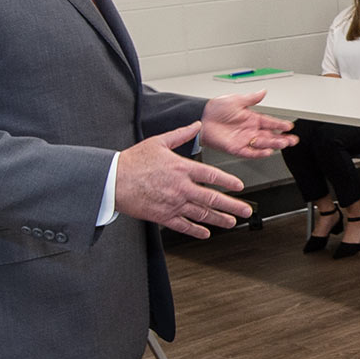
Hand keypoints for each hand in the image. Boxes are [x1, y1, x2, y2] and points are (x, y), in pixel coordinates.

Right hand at [115, 123, 250, 238]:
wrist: (112, 180)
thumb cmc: (133, 161)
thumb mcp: (158, 142)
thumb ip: (181, 134)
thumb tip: (196, 125)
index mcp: (181, 168)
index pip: (211, 176)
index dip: (228, 181)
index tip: (239, 186)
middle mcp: (180, 187)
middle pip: (212, 198)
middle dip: (232, 205)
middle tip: (246, 210)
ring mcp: (173, 204)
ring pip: (201, 214)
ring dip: (219, 219)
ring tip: (232, 222)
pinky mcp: (163, 216)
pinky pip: (183, 226)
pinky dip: (196, 230)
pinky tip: (206, 233)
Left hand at [196, 91, 294, 157]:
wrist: (201, 117)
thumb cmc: (215, 108)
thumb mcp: (236, 99)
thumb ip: (251, 98)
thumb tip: (263, 91)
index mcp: (251, 118)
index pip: (270, 122)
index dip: (280, 124)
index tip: (289, 126)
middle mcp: (249, 130)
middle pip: (270, 135)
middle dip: (282, 137)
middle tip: (292, 139)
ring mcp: (244, 139)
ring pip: (263, 144)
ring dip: (274, 144)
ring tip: (284, 143)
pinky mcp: (236, 148)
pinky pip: (250, 152)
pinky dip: (259, 153)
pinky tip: (268, 152)